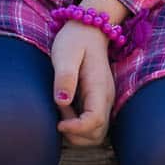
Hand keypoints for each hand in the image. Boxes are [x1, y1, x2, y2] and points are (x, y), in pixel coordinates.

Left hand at [51, 20, 114, 147]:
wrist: (88, 31)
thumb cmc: (74, 40)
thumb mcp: (65, 53)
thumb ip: (64, 76)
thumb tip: (62, 101)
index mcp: (99, 88)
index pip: (95, 121)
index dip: (77, 129)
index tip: (58, 123)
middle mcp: (106, 98)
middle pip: (97, 134)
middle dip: (76, 134)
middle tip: (59, 115)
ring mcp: (104, 101)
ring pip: (96, 133)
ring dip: (76, 131)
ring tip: (62, 110)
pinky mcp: (98, 102)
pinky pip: (92, 125)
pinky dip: (78, 126)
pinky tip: (65, 109)